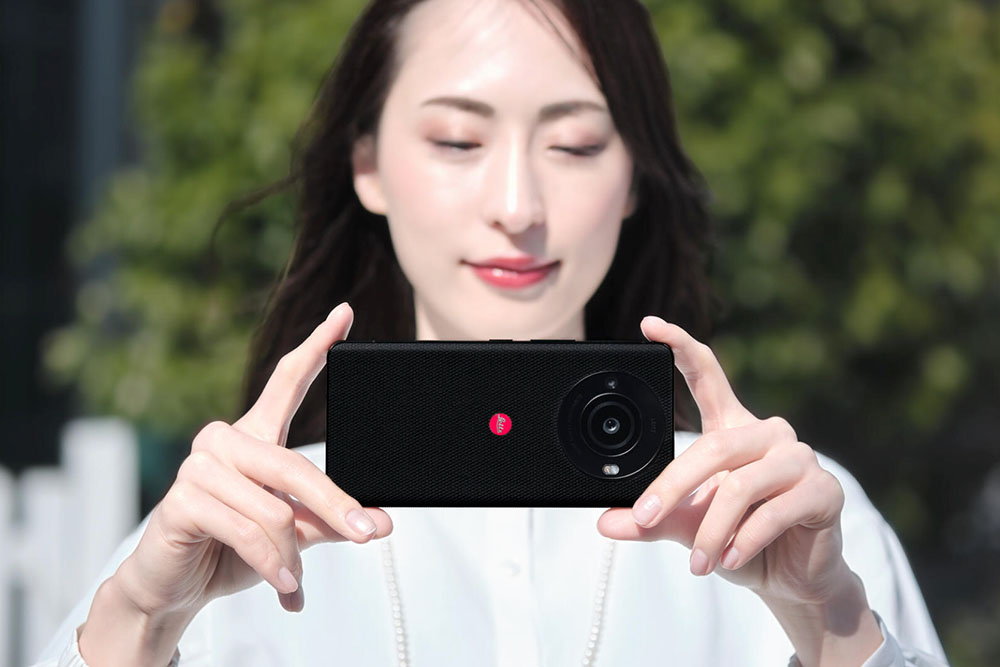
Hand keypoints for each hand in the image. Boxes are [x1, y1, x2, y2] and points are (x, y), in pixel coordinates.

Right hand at [112, 302, 392, 616]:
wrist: (174, 589)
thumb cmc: (230, 551)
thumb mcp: (292, 534)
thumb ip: (331, 520)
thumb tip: (380, 523)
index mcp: (253, 437)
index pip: (287, 381)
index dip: (317, 346)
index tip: (345, 314)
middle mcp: (224, 440)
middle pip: (294, 464)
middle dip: (336, 505)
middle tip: (369, 533)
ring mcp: (199, 467)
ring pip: (274, 508)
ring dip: (291, 554)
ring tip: (292, 580)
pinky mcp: (182, 500)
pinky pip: (247, 530)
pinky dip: (270, 563)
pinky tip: (282, 586)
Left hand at [596, 316, 850, 607]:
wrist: (792, 578)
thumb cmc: (738, 538)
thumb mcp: (687, 526)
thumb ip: (650, 520)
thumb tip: (605, 522)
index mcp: (733, 427)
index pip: (706, 375)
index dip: (680, 345)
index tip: (649, 325)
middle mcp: (768, 433)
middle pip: (713, 444)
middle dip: (674, 485)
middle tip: (645, 517)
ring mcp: (800, 459)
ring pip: (739, 485)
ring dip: (711, 529)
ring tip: (697, 561)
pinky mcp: (823, 491)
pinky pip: (772, 512)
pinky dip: (744, 540)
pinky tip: (730, 560)